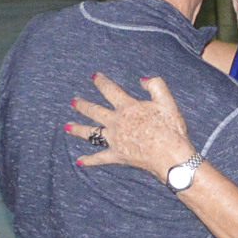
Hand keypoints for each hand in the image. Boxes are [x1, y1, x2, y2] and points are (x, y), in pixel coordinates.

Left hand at [67, 71, 194, 176]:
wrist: (170, 155)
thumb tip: (142, 79)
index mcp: (128, 107)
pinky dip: (89, 160)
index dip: (101, 82)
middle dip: (82, 105)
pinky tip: (79, 161)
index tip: (94, 76)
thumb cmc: (170, 129)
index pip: (110, 90)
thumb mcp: (167, 102)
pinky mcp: (117, 155)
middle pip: (94, 111)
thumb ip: (155, 85)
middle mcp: (116, 122)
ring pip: (91, 133)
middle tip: (73, 101)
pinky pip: (99, 158)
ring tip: (67, 126)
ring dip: (78, 129)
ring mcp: (114, 139)